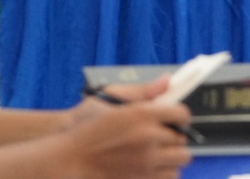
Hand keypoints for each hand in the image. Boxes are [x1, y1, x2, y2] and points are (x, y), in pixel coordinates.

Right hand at [61, 80, 192, 178]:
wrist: (68, 157)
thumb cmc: (86, 124)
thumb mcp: (111, 97)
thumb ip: (144, 91)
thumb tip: (167, 81)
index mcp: (142, 114)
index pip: (181, 114)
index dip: (179, 116)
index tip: (174, 119)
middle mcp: (148, 138)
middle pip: (182, 140)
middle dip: (174, 138)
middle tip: (162, 137)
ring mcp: (145, 163)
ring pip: (179, 161)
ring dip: (172, 157)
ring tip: (158, 154)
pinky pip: (168, 178)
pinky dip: (164, 173)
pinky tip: (152, 168)